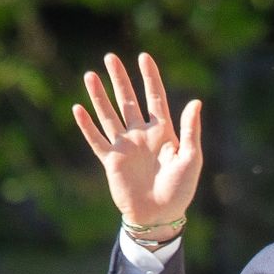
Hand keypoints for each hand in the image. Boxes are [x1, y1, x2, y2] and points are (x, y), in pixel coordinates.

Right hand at [72, 52, 202, 231]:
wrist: (159, 216)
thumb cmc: (179, 191)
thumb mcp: (191, 159)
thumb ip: (191, 130)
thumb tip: (196, 102)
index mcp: (163, 133)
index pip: (155, 99)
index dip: (150, 78)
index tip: (144, 57)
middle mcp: (142, 136)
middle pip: (128, 101)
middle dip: (120, 79)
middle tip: (110, 57)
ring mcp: (125, 147)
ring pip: (109, 115)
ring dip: (99, 96)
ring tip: (90, 75)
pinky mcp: (111, 161)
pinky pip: (96, 140)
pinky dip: (87, 125)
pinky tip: (78, 108)